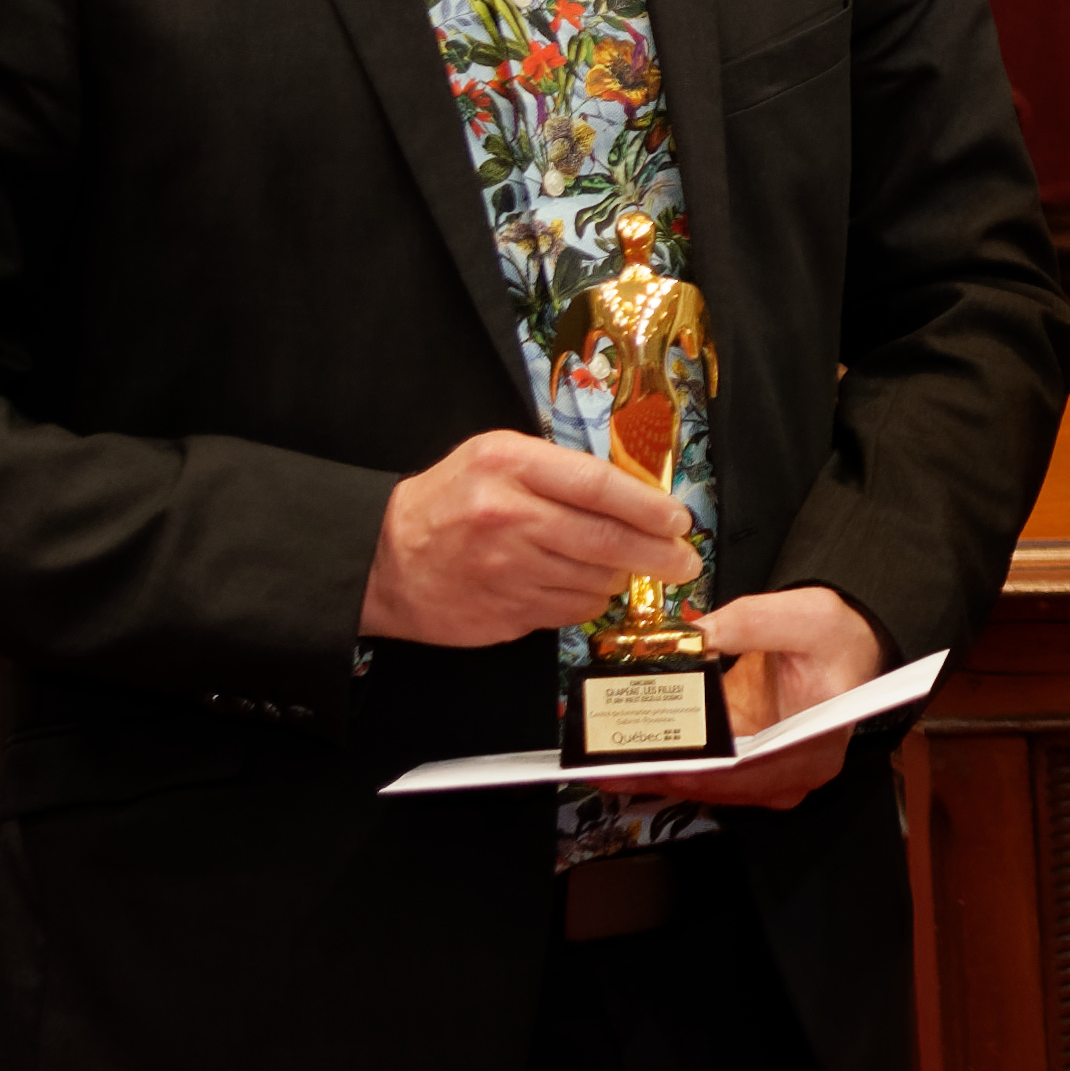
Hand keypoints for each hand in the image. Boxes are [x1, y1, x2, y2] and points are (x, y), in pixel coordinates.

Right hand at [362, 429, 687, 646]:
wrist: (384, 559)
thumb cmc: (448, 501)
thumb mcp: (497, 457)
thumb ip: (559, 469)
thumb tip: (634, 494)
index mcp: (510, 466)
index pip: (599, 486)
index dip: (649, 506)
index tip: (679, 520)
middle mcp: (510, 517)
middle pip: (608, 540)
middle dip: (659, 554)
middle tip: (685, 560)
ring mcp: (507, 571)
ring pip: (596, 581)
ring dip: (619, 578)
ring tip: (619, 567)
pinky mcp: (506, 613)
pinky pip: (571, 611)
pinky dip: (587, 601)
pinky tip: (580, 586)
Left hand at [590, 586, 887, 809]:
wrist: (849, 646)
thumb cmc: (837, 639)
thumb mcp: (804, 615)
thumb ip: (748, 622)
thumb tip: (692, 637)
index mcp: (812, 747)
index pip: (746, 772)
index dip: (694, 772)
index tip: (651, 764)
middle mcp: (791, 774)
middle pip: (717, 786)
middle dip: (659, 774)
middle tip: (605, 765)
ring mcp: (769, 776)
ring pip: (704, 787)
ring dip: (654, 774)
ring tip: (602, 762)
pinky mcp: (748, 767)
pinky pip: (702, 775)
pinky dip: (666, 765)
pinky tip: (627, 757)